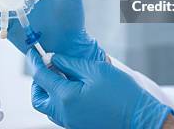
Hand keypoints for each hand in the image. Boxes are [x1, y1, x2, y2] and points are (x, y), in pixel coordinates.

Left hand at [27, 50, 173, 128]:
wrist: (140, 117)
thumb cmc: (122, 93)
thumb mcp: (95, 70)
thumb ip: (70, 63)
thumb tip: (53, 59)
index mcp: (65, 97)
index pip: (40, 77)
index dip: (35, 61)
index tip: (33, 52)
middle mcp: (63, 113)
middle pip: (38, 97)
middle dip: (38, 81)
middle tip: (47, 66)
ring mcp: (70, 122)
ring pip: (48, 107)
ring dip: (48, 91)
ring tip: (61, 75)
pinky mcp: (78, 125)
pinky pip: (60, 112)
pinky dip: (59, 99)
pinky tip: (72, 87)